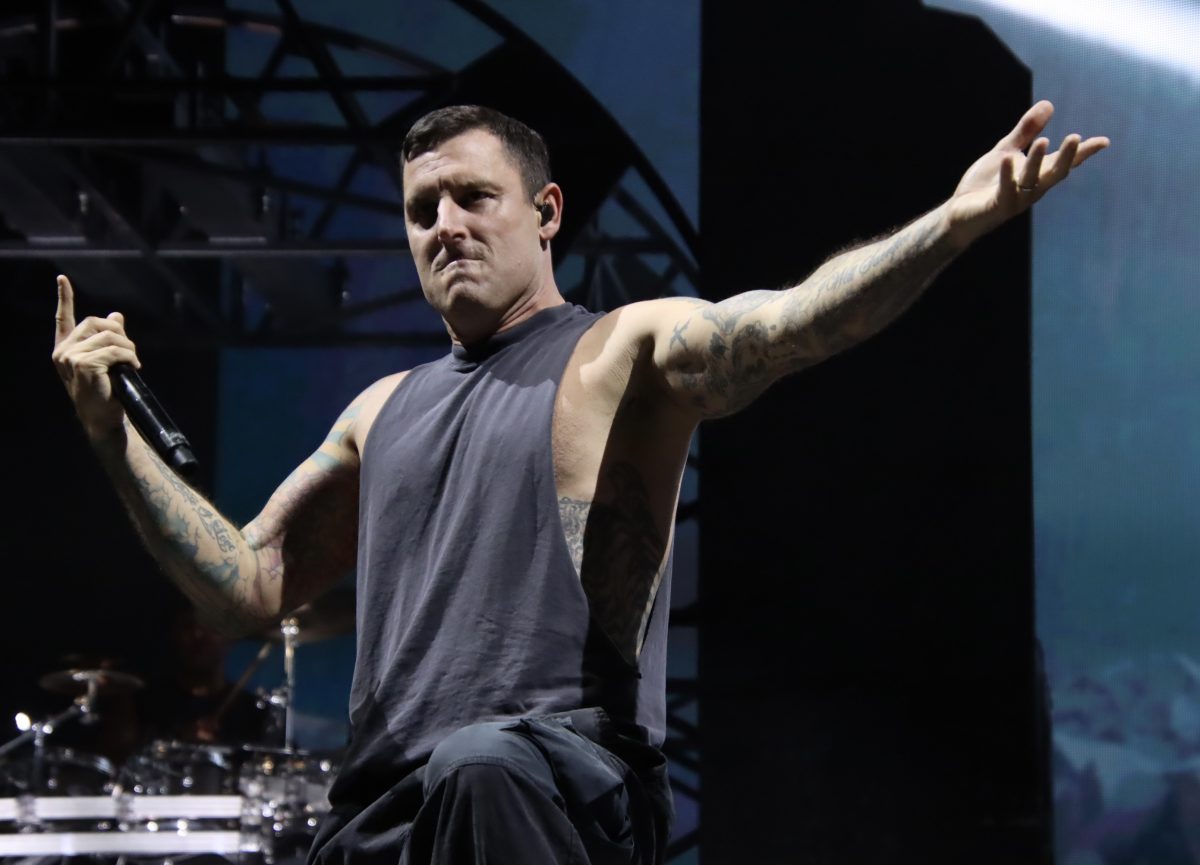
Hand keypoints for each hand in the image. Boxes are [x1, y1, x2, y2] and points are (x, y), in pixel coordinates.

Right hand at [50, 274, 140, 440]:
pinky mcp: (83, 364)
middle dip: (119, 332)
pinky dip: (129, 357)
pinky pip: (114, 350)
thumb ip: (108, 338)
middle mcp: (63, 351)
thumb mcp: (106, 361)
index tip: (62, 279)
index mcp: (66, 348)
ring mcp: (71, 357)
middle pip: (95, 322)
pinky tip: (133, 367)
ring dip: (128, 348)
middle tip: (130, 351)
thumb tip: (116, 315)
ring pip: (108, 337)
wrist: (103, 418)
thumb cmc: (105, 391)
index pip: (63, 319)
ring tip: (133, 363)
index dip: (65, 298)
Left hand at [946, 100, 1108, 245]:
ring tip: (1042, 140)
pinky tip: (1008, 158)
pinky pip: (1005, 191)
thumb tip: (1049, 104)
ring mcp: (1016, 199)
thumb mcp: (1006, 151)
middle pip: (1054, 172)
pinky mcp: (997, 206)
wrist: (960, 214)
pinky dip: (1007, 175)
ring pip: (1031, 180)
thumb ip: (1025, 131)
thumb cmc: (985, 184)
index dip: (1083, 153)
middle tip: (1076, 137)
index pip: (1064, 163)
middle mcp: (1032, 188)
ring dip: (1037, 161)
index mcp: (1037, 175)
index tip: (1104, 142)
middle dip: (1066, 157)